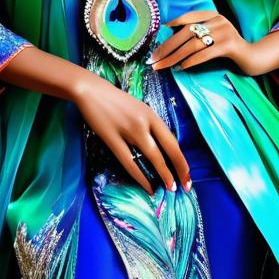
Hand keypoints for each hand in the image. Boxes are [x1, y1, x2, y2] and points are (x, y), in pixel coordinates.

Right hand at [70, 72, 190, 195]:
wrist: (91, 91)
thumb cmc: (115, 100)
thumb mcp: (138, 108)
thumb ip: (149, 125)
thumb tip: (161, 147)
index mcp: (151, 114)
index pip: (172, 140)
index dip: (182, 159)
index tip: (187, 174)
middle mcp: (144, 122)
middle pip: (168, 149)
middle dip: (179, 169)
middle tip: (185, 186)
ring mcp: (128, 130)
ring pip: (152, 157)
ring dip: (163, 174)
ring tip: (170, 188)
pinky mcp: (112, 139)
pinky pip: (129, 162)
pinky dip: (140, 177)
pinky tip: (148, 186)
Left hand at [148, 11, 278, 76]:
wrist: (254, 58)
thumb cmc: (230, 49)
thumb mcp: (214, 37)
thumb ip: (200, 33)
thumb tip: (171, 40)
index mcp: (213, 15)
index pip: (188, 17)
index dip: (173, 23)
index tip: (159, 33)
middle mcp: (218, 20)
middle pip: (186, 32)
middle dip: (167, 47)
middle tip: (153, 59)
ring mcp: (225, 31)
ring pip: (193, 44)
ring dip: (174, 57)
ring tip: (162, 66)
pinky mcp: (230, 45)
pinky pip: (205, 53)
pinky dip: (190, 61)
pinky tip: (181, 68)